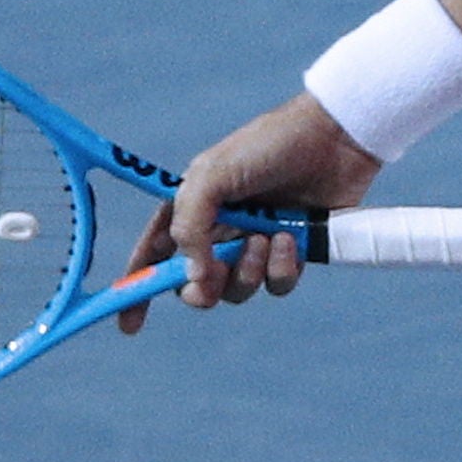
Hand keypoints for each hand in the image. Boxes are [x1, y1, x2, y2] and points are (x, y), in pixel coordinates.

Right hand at [114, 93, 378, 333]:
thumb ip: (191, 225)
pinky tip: (289, 239)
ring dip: (246, 272)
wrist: (332, 139)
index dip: (138, 288)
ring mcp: (255, 243)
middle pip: (196, 285)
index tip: (129, 323)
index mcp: (192, 208)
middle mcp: (220, 230)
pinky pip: (276, 285)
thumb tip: (194, 276)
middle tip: (216, 274)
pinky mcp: (291, 253)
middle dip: (202, 289)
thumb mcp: (213, 175)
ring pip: (237, 290)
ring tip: (263, 238)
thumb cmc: (268, 146)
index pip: (155, 253)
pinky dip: (281, 269)